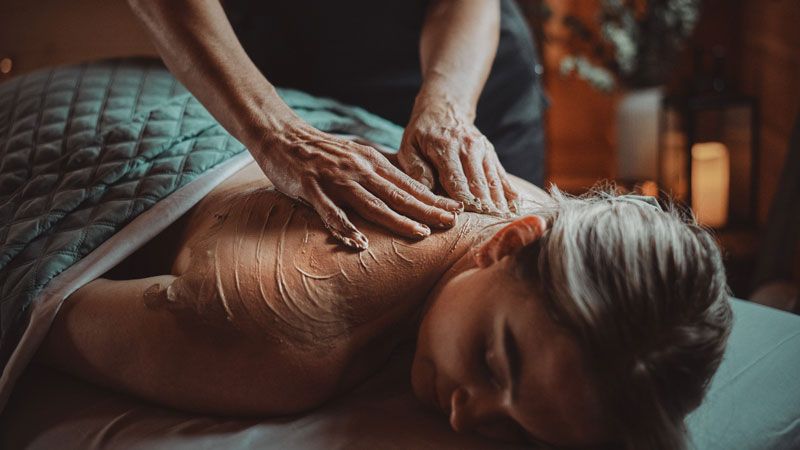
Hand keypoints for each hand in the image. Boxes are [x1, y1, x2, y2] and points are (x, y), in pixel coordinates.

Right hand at [254, 121, 462, 249]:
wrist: (283, 136)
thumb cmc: (322, 152)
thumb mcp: (357, 157)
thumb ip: (379, 172)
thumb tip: (406, 188)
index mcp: (372, 163)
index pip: (409, 185)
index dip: (434, 199)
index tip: (457, 211)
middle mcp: (359, 170)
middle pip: (398, 194)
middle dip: (427, 209)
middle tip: (452, 223)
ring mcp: (336, 179)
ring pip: (371, 203)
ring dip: (397, 219)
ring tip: (420, 233)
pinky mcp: (312, 188)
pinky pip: (331, 212)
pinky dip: (346, 228)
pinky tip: (360, 242)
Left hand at [397, 99, 518, 215]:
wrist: (444, 108)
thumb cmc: (421, 134)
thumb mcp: (409, 147)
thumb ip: (417, 170)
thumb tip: (428, 193)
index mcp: (445, 147)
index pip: (456, 181)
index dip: (462, 203)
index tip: (466, 221)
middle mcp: (468, 147)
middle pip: (479, 184)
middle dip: (483, 208)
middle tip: (487, 230)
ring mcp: (483, 149)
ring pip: (493, 182)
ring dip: (498, 204)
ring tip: (502, 224)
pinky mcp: (491, 153)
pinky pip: (502, 175)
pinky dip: (509, 192)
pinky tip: (515, 208)